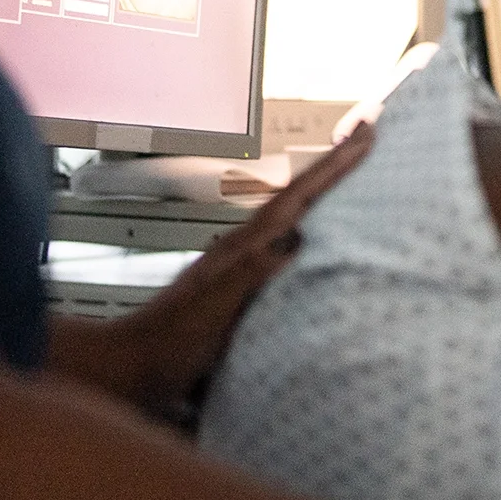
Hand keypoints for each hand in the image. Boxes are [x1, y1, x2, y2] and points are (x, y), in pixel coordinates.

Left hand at [52, 123, 375, 418]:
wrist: (133, 366)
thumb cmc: (171, 342)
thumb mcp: (215, 308)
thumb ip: (251, 274)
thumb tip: (298, 241)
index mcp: (244, 247)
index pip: (298, 198)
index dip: (333, 167)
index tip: (365, 133)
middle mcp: (245, 248)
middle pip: (298, 197)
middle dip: (333, 170)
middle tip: (367, 141)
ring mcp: (242, 266)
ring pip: (293, 219)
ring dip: (322, 196)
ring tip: (353, 180)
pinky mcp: (241, 288)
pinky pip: (287, 247)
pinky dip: (309, 232)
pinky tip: (317, 241)